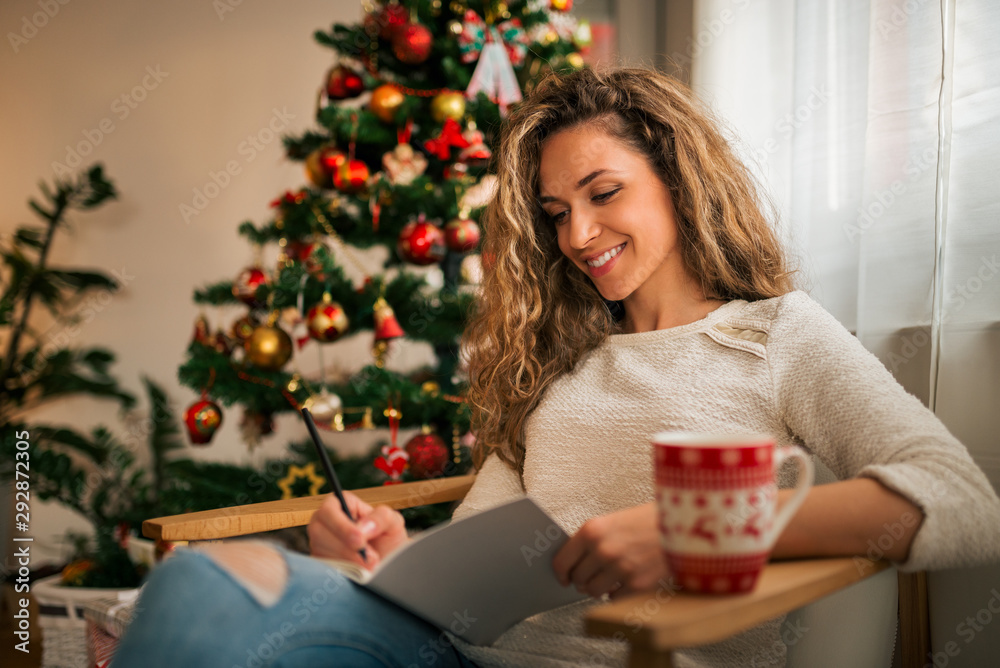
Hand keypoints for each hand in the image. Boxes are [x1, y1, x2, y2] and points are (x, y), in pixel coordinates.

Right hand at [307, 491, 408, 569]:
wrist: (387, 563)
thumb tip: (363, 527)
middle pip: (319, 531)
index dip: (341, 526)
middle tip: (370, 558)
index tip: (359, 540)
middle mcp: (325, 521)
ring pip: (321, 550)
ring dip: (348, 561)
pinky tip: (359, 572)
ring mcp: (320, 542)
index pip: (328, 510)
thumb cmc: (388, 538)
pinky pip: (324, 567)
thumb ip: (381, 518)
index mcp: (341, 503)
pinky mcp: (321, 562)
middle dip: (345, 547)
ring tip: (370, 565)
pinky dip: (343, 571)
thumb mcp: (393, 522)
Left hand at [552, 503, 667, 598]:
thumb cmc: (649, 520)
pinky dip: (616, 593)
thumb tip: (576, 561)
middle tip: (588, 576)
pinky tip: (623, 581)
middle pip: (578, 578)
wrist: (682, 524)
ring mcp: (620, 569)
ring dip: (597, 588)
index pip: (562, 560)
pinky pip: (614, 598)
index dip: (560, 572)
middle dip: (581, 579)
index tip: (563, 577)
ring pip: (593, 591)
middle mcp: (603, 550)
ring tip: (607, 579)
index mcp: (593, 531)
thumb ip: (593, 539)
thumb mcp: (614, 520)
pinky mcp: (637, 584)